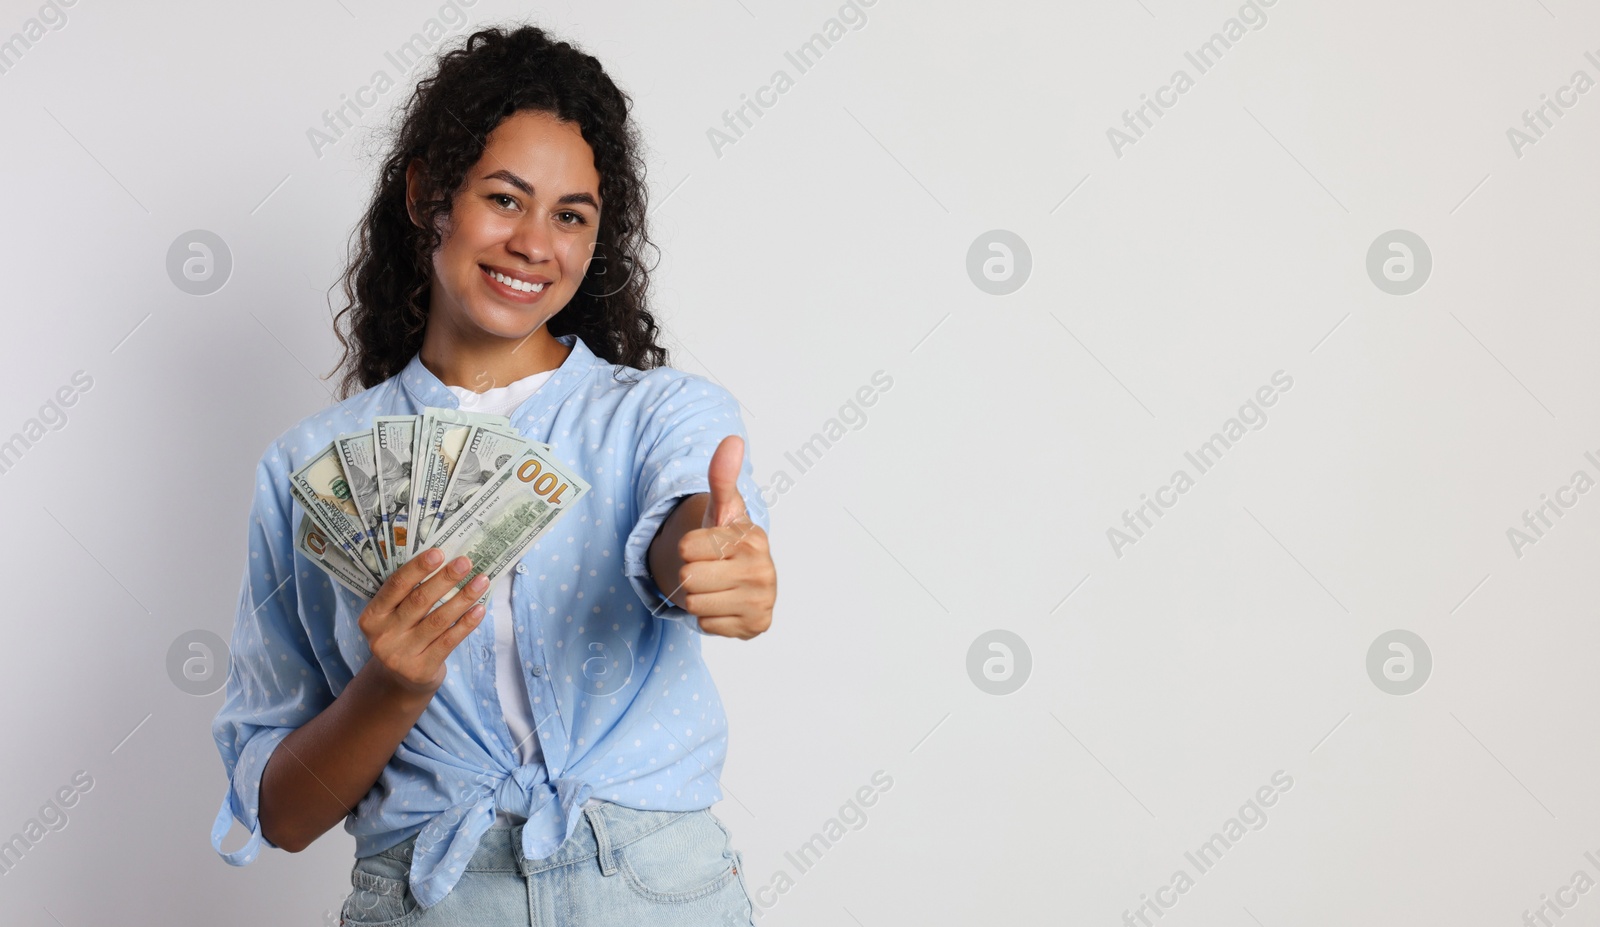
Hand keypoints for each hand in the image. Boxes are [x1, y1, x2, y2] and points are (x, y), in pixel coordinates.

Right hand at [356, 549, 488, 696]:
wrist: (398, 682)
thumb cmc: (402, 636)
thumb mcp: (394, 617)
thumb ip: (409, 596)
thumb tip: (445, 562)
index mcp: (372, 616)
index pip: (395, 586)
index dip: (417, 568)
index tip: (439, 552)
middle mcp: (383, 636)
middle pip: (419, 601)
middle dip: (445, 579)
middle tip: (465, 562)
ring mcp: (401, 655)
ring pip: (438, 620)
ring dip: (463, 598)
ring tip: (481, 581)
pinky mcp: (420, 670)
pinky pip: (448, 641)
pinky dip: (466, 624)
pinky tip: (479, 609)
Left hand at [676, 435, 776, 639]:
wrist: (745, 576)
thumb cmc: (728, 540)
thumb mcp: (722, 507)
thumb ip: (722, 476)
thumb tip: (732, 440)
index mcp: (752, 538)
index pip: (687, 548)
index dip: (689, 548)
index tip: (707, 546)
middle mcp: (762, 571)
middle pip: (689, 579)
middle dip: (692, 575)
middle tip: (711, 569)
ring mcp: (761, 601)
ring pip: (695, 604)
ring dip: (699, 597)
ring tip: (717, 586)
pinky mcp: (756, 626)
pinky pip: (707, 625)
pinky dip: (711, 617)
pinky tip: (725, 603)